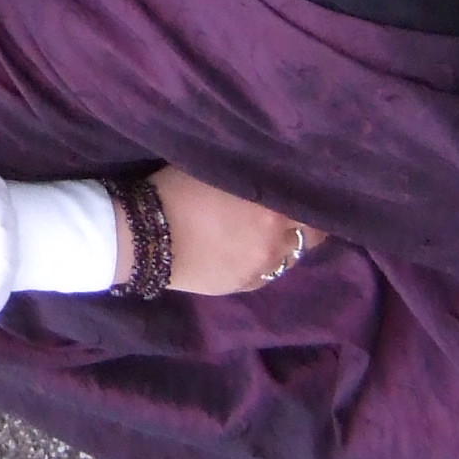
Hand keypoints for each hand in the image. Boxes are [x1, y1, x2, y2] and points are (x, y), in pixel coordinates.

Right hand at [125, 166, 323, 295]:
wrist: (142, 237)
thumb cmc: (177, 191)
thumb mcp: (221, 171)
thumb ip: (255, 176)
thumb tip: (276, 173)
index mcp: (272, 213)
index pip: (315, 213)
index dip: (313, 204)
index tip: (307, 196)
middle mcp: (273, 246)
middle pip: (309, 240)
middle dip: (302, 228)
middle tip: (288, 215)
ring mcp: (256, 271)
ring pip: (286, 260)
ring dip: (280, 247)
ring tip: (261, 234)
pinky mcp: (238, 288)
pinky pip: (262, 274)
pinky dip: (259, 262)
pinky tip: (242, 250)